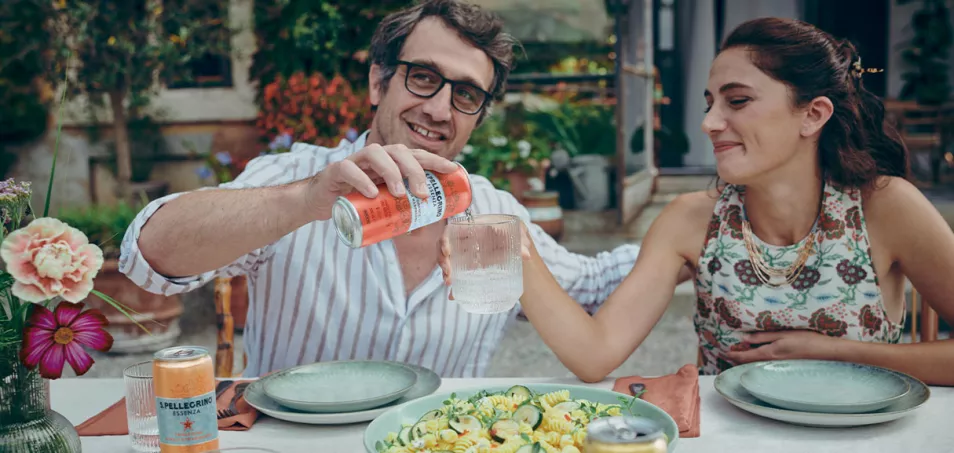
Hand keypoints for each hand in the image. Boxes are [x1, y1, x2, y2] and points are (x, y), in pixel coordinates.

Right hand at [308, 143, 458, 219]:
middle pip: (398, 152)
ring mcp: (355, 161)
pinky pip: (348, 168)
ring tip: (400, 194)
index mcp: (388, 162)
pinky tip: (371, 193)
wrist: (320, 201)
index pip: (414, 155)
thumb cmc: (354, 200)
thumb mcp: (380, 204)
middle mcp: (374, 157)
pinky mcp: (336, 170)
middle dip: (415, 170)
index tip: (452, 169)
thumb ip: (398, 210)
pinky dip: (361, 179)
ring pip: (375, 154)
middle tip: (423, 194)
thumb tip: (424, 225)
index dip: (433, 159)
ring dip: (391, 172)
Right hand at [438, 220, 531, 299]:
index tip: (447, 251)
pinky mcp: (468, 267)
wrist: (518, 248)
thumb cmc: (514, 235)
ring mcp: (465, 255)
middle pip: (445, 248)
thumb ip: (521, 241)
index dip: (444, 240)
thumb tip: (526, 254)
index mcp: (473, 228)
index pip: (451, 231)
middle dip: (443, 260)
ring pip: (448, 261)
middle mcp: (465, 241)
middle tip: (449, 273)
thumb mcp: (517, 233)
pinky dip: (454, 286)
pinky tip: (453, 295)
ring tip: (450, 283)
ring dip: (445, 272)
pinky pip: (456, 275)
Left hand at [724, 330, 844, 363]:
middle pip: (750, 362)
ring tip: (739, 355)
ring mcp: (779, 366)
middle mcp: (772, 363)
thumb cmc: (806, 340)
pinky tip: (759, 356)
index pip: (746, 356)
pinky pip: (767, 365)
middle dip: (738, 359)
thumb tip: (744, 338)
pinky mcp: (785, 366)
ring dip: (747, 360)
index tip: (724, 352)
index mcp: (769, 354)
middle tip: (728, 354)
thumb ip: (763, 336)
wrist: (827, 353)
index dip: (733, 355)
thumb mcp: (782, 334)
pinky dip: (758, 361)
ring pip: (757, 364)